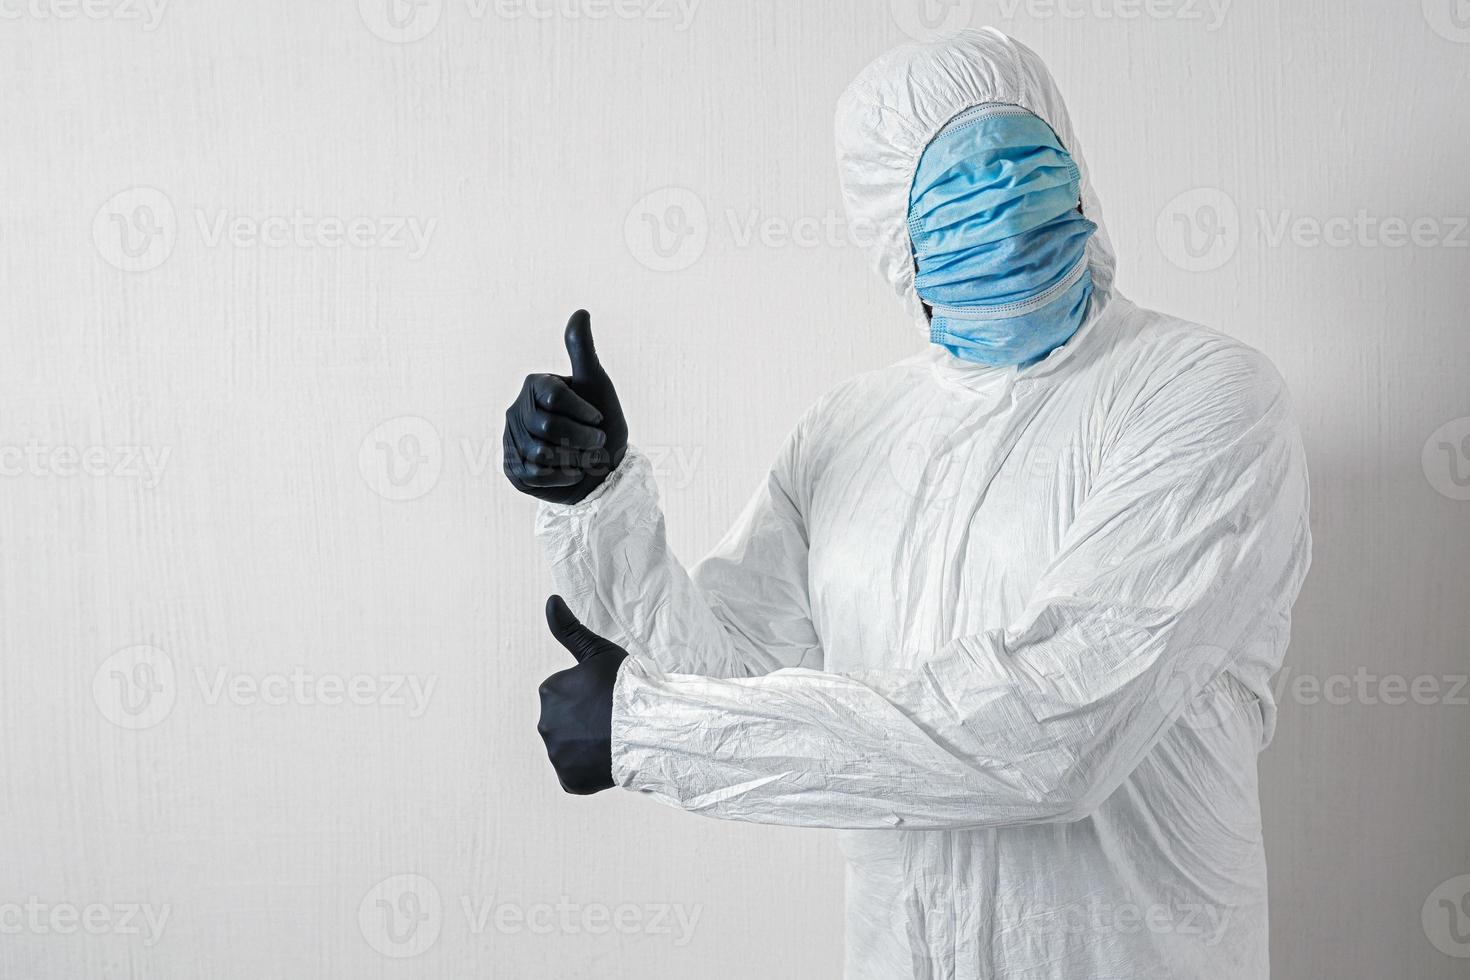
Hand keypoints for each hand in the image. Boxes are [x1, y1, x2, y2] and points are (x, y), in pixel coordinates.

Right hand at [503, 310, 628, 504]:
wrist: (602, 467)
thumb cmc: (601, 422)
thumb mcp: (596, 383)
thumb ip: (582, 350)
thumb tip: (580, 312)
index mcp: (534, 385)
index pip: (555, 398)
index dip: (583, 412)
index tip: (598, 418)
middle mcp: (516, 411)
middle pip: (549, 428)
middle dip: (582, 439)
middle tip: (597, 443)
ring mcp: (511, 440)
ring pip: (541, 454)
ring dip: (573, 460)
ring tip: (583, 458)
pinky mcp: (512, 468)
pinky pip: (534, 475)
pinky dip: (561, 477)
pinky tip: (572, 472)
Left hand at [536, 596, 628, 794]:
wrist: (647, 727)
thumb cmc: (626, 686)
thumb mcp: (598, 651)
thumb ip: (569, 628)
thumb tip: (551, 601)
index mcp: (549, 691)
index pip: (566, 695)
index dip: (590, 696)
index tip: (608, 697)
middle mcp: (545, 724)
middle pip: (567, 723)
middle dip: (585, 722)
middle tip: (612, 720)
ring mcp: (556, 755)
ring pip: (571, 750)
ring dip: (587, 746)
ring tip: (613, 739)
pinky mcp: (569, 780)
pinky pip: (575, 775)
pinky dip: (589, 771)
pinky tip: (607, 759)